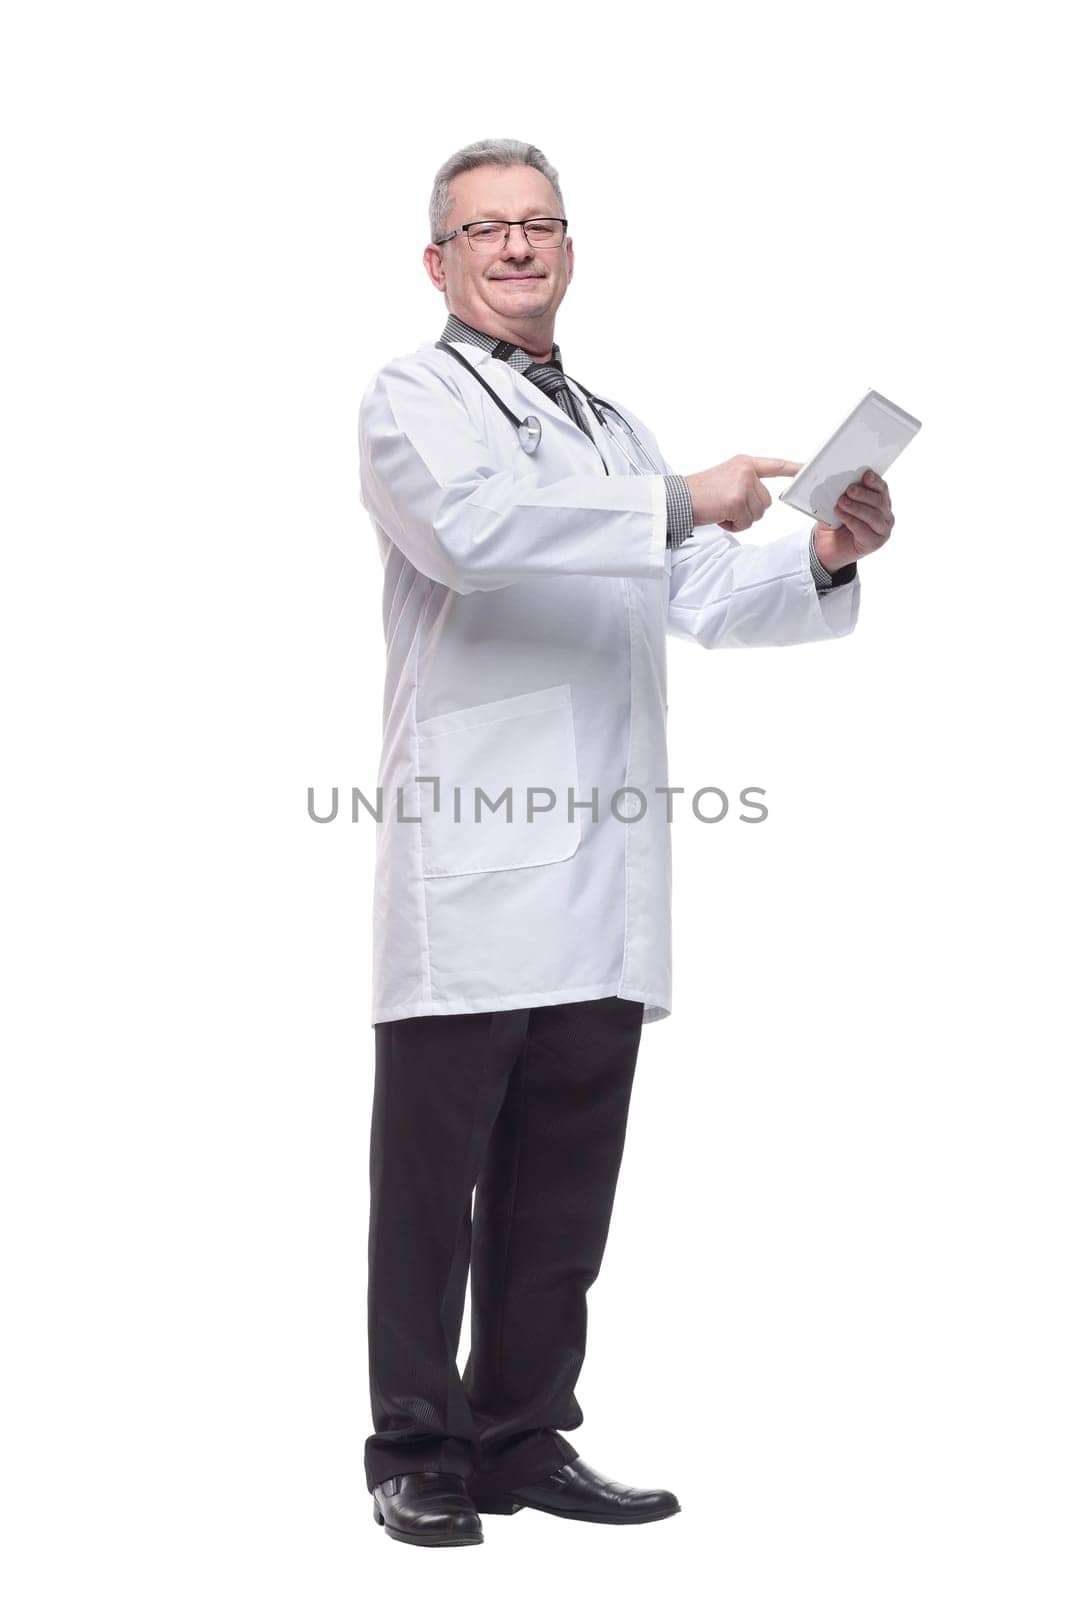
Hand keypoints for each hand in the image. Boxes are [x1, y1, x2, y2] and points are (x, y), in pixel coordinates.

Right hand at [684, 455, 802, 531]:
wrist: (678, 500)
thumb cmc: (699, 493)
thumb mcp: (725, 478)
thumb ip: (746, 483)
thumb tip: (761, 500)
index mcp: (744, 463)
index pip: (774, 465)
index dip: (792, 468)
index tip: (807, 469)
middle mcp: (745, 471)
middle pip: (766, 501)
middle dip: (749, 510)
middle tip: (727, 505)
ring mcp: (742, 485)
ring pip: (757, 514)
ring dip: (740, 518)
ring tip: (722, 509)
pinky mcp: (736, 500)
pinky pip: (746, 523)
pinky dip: (733, 525)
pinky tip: (719, 515)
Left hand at [815, 469, 893, 569]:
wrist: (827, 547)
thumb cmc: (835, 524)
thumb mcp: (837, 504)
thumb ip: (844, 494)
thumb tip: (840, 481)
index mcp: (879, 502)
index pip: (882, 488)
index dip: (875, 481)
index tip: (866, 474)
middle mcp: (884, 515)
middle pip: (880, 501)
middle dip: (864, 494)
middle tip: (850, 490)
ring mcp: (882, 530)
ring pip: (874, 515)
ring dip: (856, 507)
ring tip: (842, 502)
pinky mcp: (875, 543)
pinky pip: (864, 529)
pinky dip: (851, 520)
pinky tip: (841, 514)